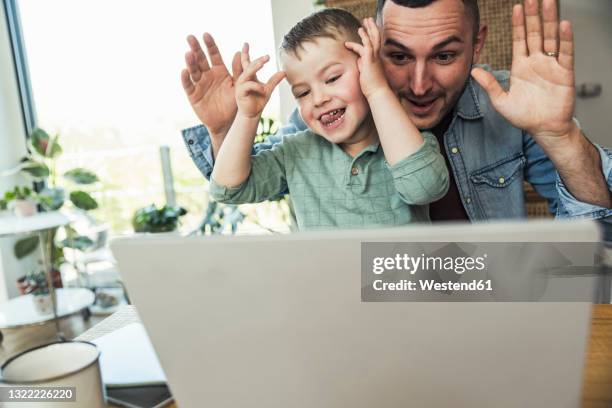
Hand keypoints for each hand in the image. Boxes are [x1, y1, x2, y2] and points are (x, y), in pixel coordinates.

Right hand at [181, 33, 240, 135]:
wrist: (227, 122)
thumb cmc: (233, 103)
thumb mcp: (238, 85)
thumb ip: (238, 70)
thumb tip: (239, 52)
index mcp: (219, 71)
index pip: (213, 55)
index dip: (210, 45)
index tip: (206, 34)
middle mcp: (208, 75)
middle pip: (200, 59)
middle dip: (196, 48)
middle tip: (190, 37)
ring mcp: (199, 84)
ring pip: (193, 70)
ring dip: (190, 62)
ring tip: (189, 54)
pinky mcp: (193, 95)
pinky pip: (188, 85)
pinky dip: (186, 79)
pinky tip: (184, 71)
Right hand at [235, 45, 285, 118]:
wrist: (252, 114)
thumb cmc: (259, 101)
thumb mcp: (268, 89)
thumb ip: (274, 80)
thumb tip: (284, 72)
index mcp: (248, 76)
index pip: (246, 62)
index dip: (246, 53)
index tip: (246, 43)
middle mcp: (243, 79)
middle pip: (248, 65)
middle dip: (257, 60)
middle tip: (267, 56)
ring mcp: (240, 85)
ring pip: (248, 73)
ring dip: (255, 66)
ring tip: (263, 62)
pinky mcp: (240, 93)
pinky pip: (248, 85)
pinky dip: (256, 86)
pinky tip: (263, 88)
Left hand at [345, 18, 389, 98]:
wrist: (377, 93)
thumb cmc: (372, 86)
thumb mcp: (365, 73)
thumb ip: (362, 65)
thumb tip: (358, 60)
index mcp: (375, 60)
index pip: (372, 45)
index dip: (367, 37)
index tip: (362, 31)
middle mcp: (376, 57)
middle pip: (376, 38)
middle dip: (372, 28)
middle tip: (368, 20)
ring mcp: (374, 58)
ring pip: (373, 39)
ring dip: (368, 29)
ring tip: (364, 21)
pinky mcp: (370, 61)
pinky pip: (368, 46)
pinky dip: (364, 38)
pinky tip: (360, 31)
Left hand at [471, 0, 575, 144]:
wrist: (544, 129)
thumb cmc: (524, 116)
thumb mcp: (501, 101)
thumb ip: (489, 85)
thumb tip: (474, 70)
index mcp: (521, 66)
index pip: (519, 39)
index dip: (518, 24)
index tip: (516, 7)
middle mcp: (537, 62)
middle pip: (535, 33)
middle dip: (533, 16)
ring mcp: (551, 66)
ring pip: (551, 38)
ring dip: (549, 21)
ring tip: (548, 3)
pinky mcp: (565, 73)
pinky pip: (566, 53)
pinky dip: (565, 39)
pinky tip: (563, 25)